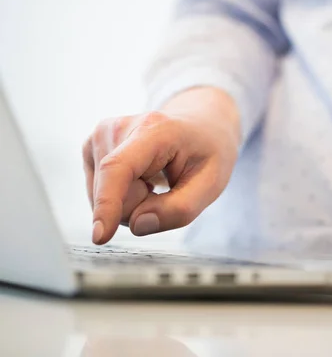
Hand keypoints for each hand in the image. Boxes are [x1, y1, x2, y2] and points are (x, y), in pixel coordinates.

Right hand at [82, 87, 239, 244]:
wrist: (199, 124)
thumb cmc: (206, 151)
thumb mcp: (211, 183)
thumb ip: (180, 209)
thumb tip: (137, 225)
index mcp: (153, 130)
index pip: (118, 169)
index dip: (107, 204)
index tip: (99, 236)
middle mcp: (117, 128)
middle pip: (115, 195)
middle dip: (141, 205)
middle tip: (166, 184)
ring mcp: (101, 137)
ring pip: (104, 199)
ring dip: (133, 200)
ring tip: (154, 178)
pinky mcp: (91, 149)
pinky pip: (100, 195)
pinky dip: (123, 195)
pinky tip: (141, 177)